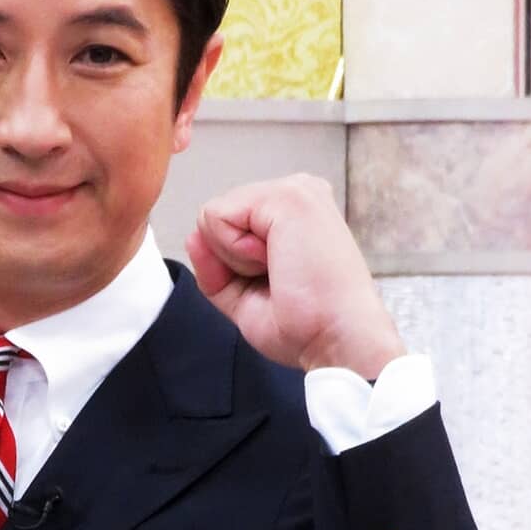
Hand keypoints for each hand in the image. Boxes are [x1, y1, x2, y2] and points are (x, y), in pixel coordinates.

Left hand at [184, 174, 404, 376]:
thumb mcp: (244, 296)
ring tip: (281, 270)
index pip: (226, 226)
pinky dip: (234, 253)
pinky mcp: (286, 196)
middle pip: (216, 219)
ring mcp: (293, 190)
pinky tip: (276, 262)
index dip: (230, 266)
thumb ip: (215, 266)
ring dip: (234, 258)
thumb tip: (193, 237)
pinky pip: (216, 218)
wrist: (337, 339)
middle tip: (279, 280)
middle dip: (230, 261)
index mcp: (292, 215)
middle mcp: (296, 194)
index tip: (275, 286)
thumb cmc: (307, 326)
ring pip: (212, 217)